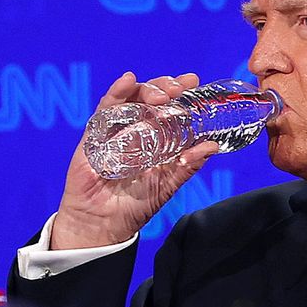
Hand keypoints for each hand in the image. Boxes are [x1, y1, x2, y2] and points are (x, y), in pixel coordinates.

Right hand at [50, 71, 220, 249]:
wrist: (104, 224)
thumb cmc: (135, 204)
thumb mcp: (168, 183)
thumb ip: (189, 164)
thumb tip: (212, 146)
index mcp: (155, 136)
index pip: (168, 106)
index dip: (180, 91)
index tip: (193, 81)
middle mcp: (135, 128)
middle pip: (150, 96)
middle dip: (165, 86)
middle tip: (180, 88)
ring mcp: (114, 129)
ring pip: (130, 97)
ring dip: (147, 89)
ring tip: (162, 94)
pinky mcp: (94, 135)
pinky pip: (104, 109)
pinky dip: (116, 93)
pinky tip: (127, 81)